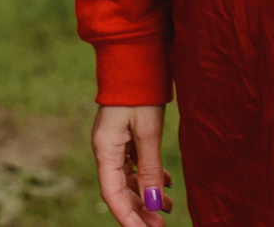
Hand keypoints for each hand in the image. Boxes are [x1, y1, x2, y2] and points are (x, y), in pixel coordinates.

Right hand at [90, 103, 169, 224]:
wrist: (136, 63)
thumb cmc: (140, 92)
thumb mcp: (148, 132)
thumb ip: (149, 168)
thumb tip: (153, 203)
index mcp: (105, 150)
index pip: (112, 194)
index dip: (127, 217)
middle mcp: (107, 150)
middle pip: (121, 189)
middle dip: (140, 209)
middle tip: (161, 224)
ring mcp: (116, 142)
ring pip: (129, 178)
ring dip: (147, 193)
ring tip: (168, 206)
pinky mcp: (126, 135)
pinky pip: (135, 163)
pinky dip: (150, 175)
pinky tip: (166, 182)